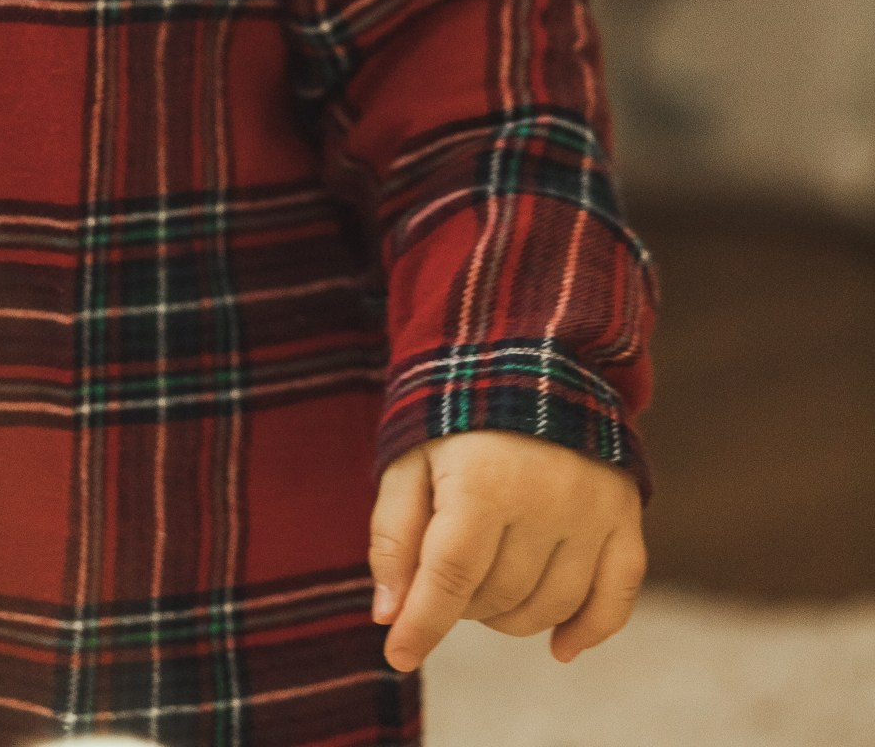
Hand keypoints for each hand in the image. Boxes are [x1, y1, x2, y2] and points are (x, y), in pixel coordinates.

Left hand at [368, 432, 645, 674]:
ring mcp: (593, 509)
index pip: (451, 576)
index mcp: (483, 478)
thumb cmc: (453, 416)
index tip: (399, 657)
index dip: (423, 624)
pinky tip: (560, 649)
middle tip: (447, 575)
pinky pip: (615, 599)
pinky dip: (588, 631)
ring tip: (486, 587)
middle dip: (462, 603)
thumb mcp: (408, 459)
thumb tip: (389, 616)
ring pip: (550, 607)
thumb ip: (394, 536)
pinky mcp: (625, 516)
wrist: (527, 358)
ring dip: (511, 617)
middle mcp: (545, 497)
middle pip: (498, 596)